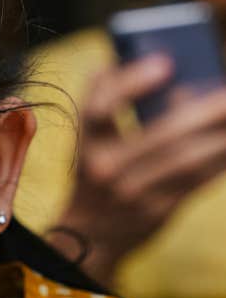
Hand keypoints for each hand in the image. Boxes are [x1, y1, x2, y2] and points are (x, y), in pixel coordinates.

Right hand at [50, 55, 225, 281]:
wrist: (88, 235)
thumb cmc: (95, 171)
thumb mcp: (89, 140)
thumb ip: (105, 101)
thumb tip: (150, 68)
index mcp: (85, 144)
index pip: (100, 109)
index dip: (131, 83)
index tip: (166, 62)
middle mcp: (104, 170)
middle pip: (160, 136)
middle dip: (202, 111)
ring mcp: (132, 194)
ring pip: (186, 161)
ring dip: (220, 137)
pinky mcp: (156, 212)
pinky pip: (196, 182)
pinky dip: (220, 160)